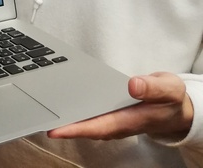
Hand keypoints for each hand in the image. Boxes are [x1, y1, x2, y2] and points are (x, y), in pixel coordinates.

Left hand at [48, 72, 192, 140]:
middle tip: (37, 120)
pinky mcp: (110, 114)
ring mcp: (113, 120)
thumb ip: (153, 88)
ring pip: (85, 122)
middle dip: (61, 126)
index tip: (55, 130)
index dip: (75, 129)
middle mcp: (118, 123)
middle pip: (85, 127)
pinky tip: (60, 106)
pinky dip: (74, 113)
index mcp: (130, 119)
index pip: (98, 127)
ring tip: (41, 113)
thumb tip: (134, 85)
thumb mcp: (169, 89)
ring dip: (65, 120)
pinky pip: (89, 116)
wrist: (177, 107)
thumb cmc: (171, 99)